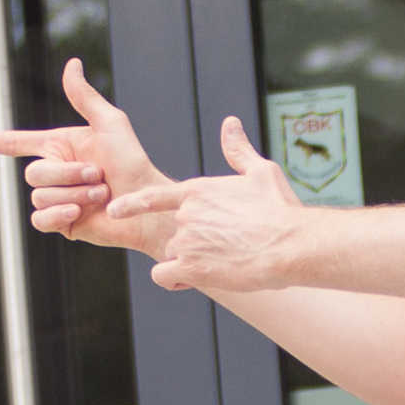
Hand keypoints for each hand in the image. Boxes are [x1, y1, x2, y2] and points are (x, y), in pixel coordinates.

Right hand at [0, 57, 174, 252]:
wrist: (145, 205)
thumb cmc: (134, 163)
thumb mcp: (110, 124)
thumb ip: (85, 97)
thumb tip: (71, 64)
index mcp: (59, 146)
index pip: (13, 144)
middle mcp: (53, 172)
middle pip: (34, 172)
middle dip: (69, 174)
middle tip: (99, 177)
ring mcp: (55, 199)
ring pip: (40, 195)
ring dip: (74, 194)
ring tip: (101, 194)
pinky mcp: (60, 223)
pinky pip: (41, 219)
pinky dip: (59, 214)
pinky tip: (80, 214)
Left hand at [114, 118, 316, 293]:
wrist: (290, 244)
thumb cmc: (280, 209)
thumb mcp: (261, 172)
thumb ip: (237, 151)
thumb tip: (230, 124)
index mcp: (197, 191)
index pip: (152, 197)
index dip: (130, 205)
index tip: (115, 209)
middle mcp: (185, 214)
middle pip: (171, 233)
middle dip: (189, 243)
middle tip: (223, 248)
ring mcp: (185, 241)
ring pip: (169, 255)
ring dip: (186, 262)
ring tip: (222, 263)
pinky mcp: (191, 267)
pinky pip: (164, 276)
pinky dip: (176, 280)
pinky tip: (197, 279)